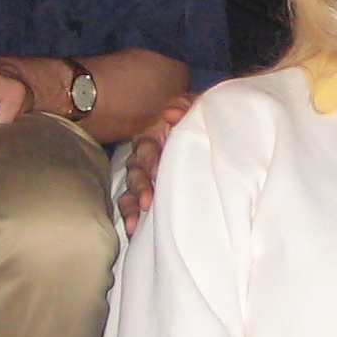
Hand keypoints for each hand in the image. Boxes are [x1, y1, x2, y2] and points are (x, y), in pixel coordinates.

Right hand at [116, 93, 196, 232]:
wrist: (206, 134)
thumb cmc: (197, 121)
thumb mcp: (194, 108)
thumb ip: (184, 107)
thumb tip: (171, 114)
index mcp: (152, 135)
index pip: (144, 147)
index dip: (149, 159)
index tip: (157, 172)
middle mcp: (143, 156)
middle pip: (134, 171)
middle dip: (140, 187)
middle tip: (148, 201)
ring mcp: (143, 176)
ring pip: (130, 190)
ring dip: (132, 205)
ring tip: (135, 222)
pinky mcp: (145, 192)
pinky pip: (131, 203)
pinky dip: (130, 215)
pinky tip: (132, 229)